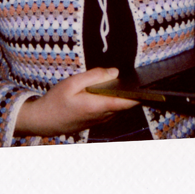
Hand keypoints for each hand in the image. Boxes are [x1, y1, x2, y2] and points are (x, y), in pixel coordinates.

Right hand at [14, 67, 138, 136]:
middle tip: (136, 76)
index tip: (151, 85)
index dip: (140, 94)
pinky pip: (110, 109)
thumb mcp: (72, 83)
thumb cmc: (56, 101)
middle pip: (125, 103)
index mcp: (98, 106)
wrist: (43, 121)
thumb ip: (94, 76)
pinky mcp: (96, 121)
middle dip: (131, 91)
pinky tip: (108, 90)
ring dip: (121, 96)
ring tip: (123, 80)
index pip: (127, 102)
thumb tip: (114, 72)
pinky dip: (113, 100)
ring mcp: (100, 120)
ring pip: (118, 106)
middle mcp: (103, 116)